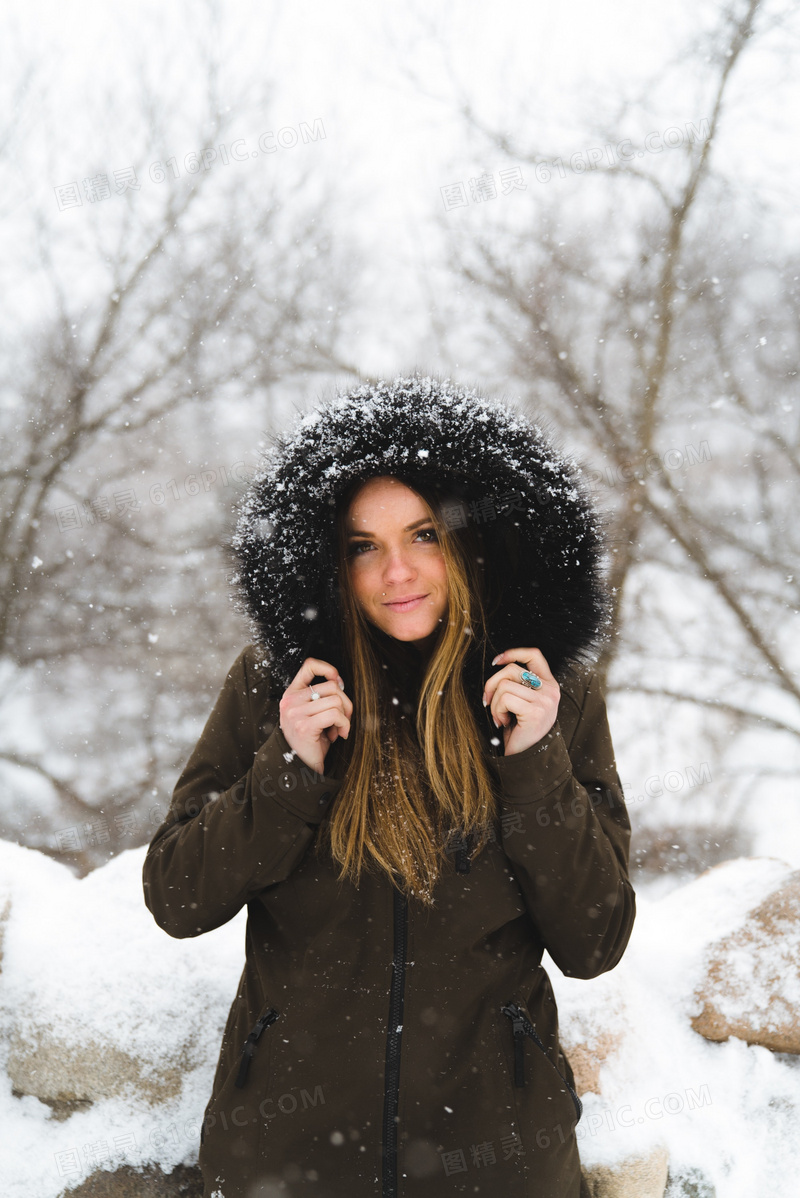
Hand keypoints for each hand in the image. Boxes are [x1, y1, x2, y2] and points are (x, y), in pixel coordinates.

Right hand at [279, 657, 352, 775]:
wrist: (299, 767)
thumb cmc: (309, 740)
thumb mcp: (311, 713)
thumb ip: (320, 697)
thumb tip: (339, 682)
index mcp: (291, 694)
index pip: (309, 666)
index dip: (328, 668)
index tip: (338, 682)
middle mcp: (290, 701)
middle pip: (331, 686)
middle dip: (345, 703)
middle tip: (343, 719)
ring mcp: (296, 713)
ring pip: (336, 701)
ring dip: (344, 717)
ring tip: (338, 729)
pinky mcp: (305, 726)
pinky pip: (335, 715)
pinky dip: (344, 725)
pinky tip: (338, 735)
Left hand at [482, 647, 559, 755]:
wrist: (529, 758)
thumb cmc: (522, 730)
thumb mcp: (524, 702)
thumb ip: (520, 684)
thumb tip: (499, 666)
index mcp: (549, 684)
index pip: (534, 655)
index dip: (514, 653)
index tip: (497, 661)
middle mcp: (550, 690)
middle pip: (512, 669)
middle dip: (492, 684)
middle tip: (488, 701)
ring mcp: (544, 700)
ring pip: (504, 685)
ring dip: (495, 703)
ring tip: (501, 717)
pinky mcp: (535, 711)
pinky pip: (505, 699)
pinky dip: (498, 711)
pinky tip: (503, 723)